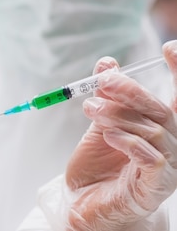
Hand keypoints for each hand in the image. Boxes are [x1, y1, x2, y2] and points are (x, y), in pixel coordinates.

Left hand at [64, 41, 176, 229]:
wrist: (82, 202)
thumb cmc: (97, 165)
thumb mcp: (99, 123)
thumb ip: (106, 95)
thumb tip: (107, 63)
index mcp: (161, 129)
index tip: (168, 47)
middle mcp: (171, 146)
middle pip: (161, 110)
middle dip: (132, 90)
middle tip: (103, 81)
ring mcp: (168, 168)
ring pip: (153, 130)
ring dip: (119, 114)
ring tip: (91, 109)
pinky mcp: (155, 186)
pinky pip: (150, 158)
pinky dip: (128, 140)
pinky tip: (108, 135)